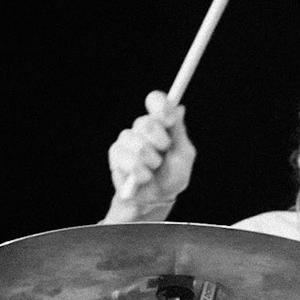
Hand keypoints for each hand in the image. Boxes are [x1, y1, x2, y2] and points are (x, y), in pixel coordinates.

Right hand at [106, 90, 194, 221]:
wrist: (157, 199)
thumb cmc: (172, 176)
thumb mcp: (184, 155)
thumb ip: (179, 132)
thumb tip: (179, 108)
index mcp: (161, 123)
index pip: (156, 101)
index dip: (160, 106)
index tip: (168, 119)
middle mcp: (142, 128)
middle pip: (146, 122)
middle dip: (159, 141)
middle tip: (163, 153)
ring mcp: (127, 140)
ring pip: (135, 141)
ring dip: (149, 160)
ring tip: (153, 169)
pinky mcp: (116, 155)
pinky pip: (124, 157)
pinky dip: (139, 171)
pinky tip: (143, 176)